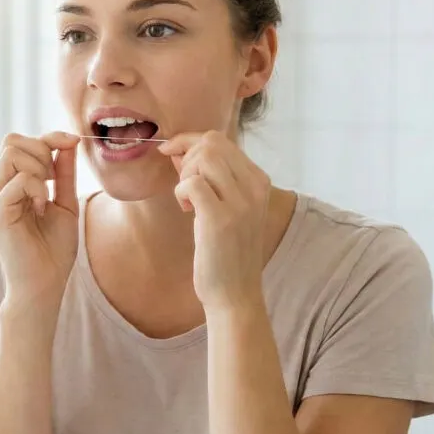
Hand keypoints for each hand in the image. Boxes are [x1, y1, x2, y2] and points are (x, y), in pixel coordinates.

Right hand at [0, 132, 80, 311]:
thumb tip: (68, 142)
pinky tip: (41, 208)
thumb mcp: (66, 203)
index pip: (21, 142)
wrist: (44, 285)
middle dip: (41, 149)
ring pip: (12, 153)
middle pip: (11, 140)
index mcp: (13, 184)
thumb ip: (64, 173)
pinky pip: (18, 180)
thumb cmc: (53, 251)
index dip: (49, 136)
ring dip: (39, 167)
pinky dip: (37, 188)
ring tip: (46, 194)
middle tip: (53, 180)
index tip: (72, 142)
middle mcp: (0, 188)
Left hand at [158, 131, 269, 310]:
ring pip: (204, 156)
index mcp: (259, 182)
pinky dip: (181, 191)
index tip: (174, 156)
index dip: (190, 142)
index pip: (221, 140)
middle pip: (212, 142)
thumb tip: (179, 149)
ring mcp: (240, 203)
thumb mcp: (227, 207)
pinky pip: (192, 183)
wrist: (235, 293)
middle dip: (186, 156)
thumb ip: (209, 176)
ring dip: (185, 174)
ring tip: (188, 200)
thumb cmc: (226, 250)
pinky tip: (187, 210)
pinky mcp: (220, 219)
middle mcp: (255, 188)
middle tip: (184, 186)